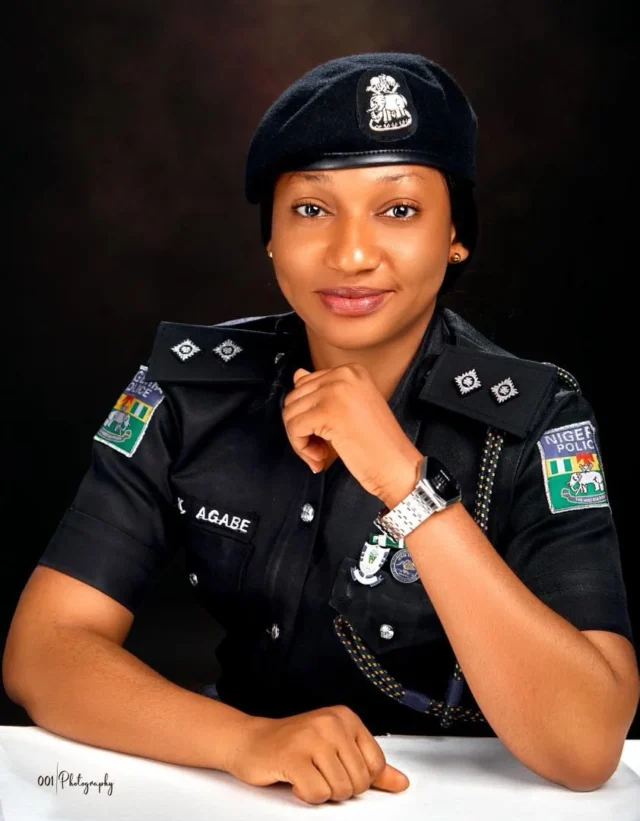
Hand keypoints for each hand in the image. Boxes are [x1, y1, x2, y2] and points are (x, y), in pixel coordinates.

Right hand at [226, 705, 409, 803]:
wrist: (251, 741)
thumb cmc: (295, 746)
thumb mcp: (336, 748)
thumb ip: (370, 767)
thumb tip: (401, 782)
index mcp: (345, 718)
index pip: (375, 764)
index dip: (359, 778)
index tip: (338, 768)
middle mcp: (331, 723)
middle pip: (358, 781)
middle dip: (339, 788)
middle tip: (318, 772)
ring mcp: (311, 738)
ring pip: (340, 790)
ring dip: (322, 792)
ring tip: (308, 774)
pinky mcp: (293, 756)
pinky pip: (317, 794)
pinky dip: (307, 795)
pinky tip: (295, 780)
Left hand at [282, 364, 421, 499]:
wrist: (397, 467)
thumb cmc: (378, 445)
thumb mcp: (347, 409)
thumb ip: (321, 391)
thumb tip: (297, 374)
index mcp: (351, 371)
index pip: (305, 385)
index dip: (308, 415)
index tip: (323, 434)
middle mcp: (343, 375)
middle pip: (294, 398)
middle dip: (300, 428)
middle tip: (321, 448)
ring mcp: (335, 391)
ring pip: (290, 413)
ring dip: (300, 440)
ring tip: (322, 454)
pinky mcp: (327, 412)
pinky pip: (294, 428)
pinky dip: (301, 448)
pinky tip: (321, 457)